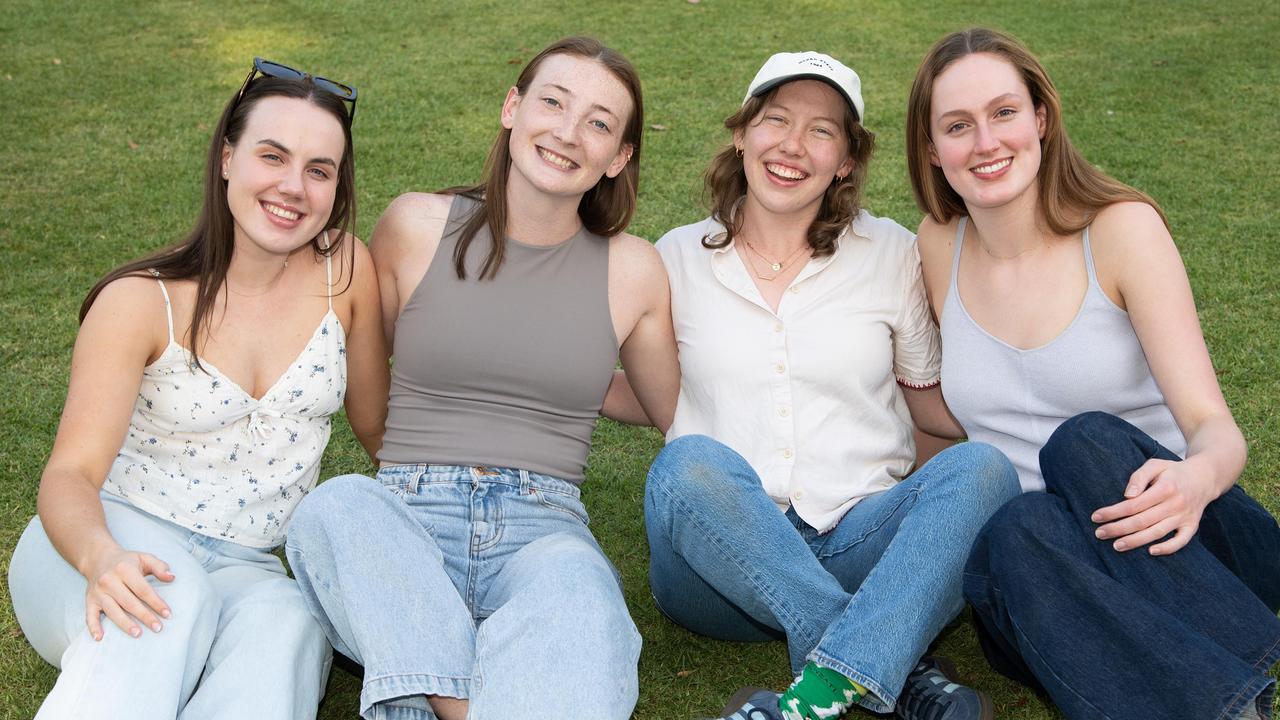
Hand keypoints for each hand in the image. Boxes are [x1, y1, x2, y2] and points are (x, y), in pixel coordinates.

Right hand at [84, 548, 174, 640]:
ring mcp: (98, 592)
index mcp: (124, 569)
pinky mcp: (89, 600)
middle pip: (129, 602)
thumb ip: (160, 566)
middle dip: (145, 616)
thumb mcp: (144, 558)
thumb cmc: (126, 562)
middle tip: (158, 628)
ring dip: (125, 624)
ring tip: (137, 634)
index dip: (156, 602)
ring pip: (112, 611)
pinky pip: (90, 615)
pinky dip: (93, 627)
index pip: (143, 589)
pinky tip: (100, 637)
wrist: (98, 559)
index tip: (168, 614)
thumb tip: (171, 577)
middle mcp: (109, 581)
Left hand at [1090, 458, 1215, 554]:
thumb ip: (1139, 477)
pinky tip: (1150, 552)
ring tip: (1116, 546)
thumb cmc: (1173, 471)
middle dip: (1118, 529)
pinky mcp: (1192, 525)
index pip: (1133, 504)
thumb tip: (1127, 495)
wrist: (1205, 477)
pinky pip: (1181, 541)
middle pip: (1142, 520)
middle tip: (1099, 534)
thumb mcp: (1155, 465)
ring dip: (1136, 541)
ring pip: (1157, 532)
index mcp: (1165, 488)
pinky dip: (1168, 548)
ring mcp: (1185, 516)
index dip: (1113, 512)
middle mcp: (1176, 504)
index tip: (1096, 517)